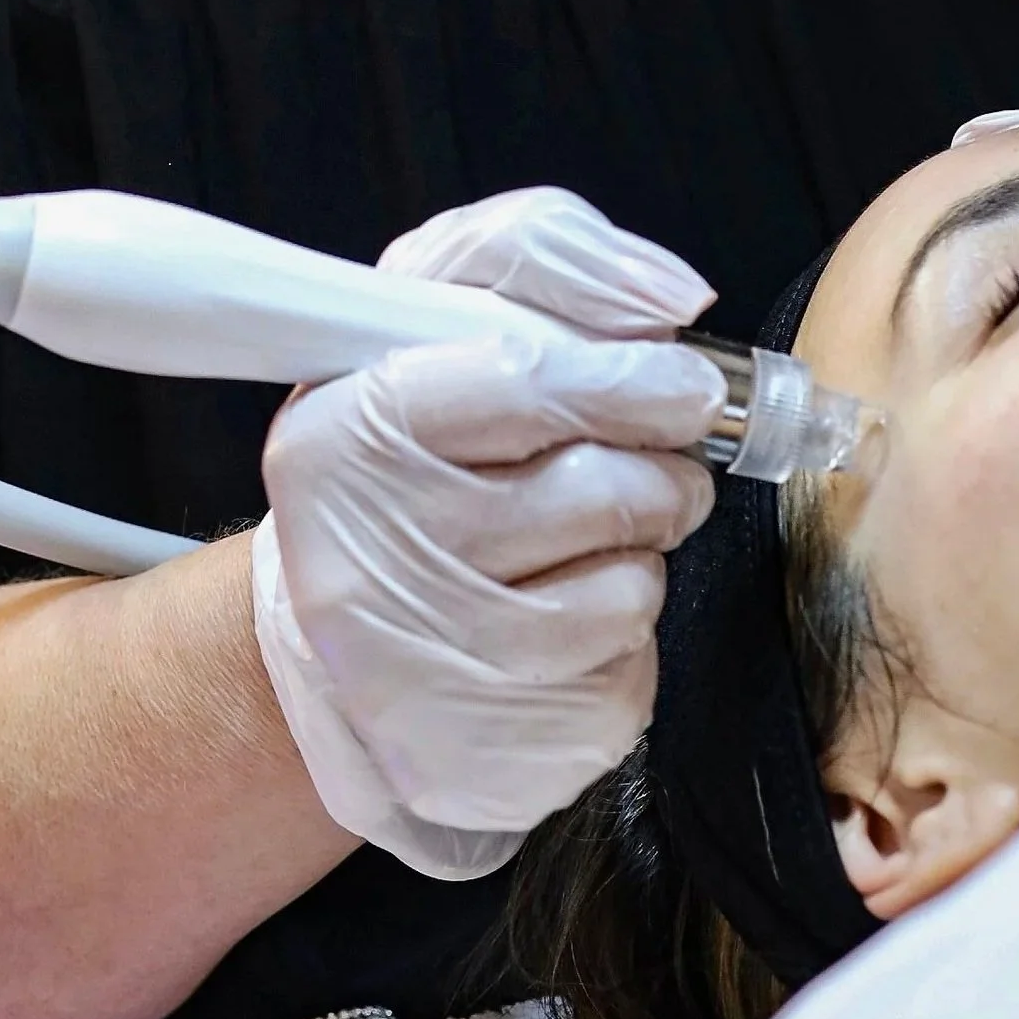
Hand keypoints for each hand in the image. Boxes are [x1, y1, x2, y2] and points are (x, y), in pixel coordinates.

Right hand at [254, 189, 724, 878]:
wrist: (332, 642)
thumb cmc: (406, 456)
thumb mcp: (435, 314)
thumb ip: (547, 259)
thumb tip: (673, 301)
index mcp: (342, 435)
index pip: (529, 379)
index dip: (635, 382)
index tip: (686, 388)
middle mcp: (364, 562)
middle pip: (598, 492)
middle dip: (659, 473)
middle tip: (648, 467)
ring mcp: (422, 674)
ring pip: (628, 590)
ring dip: (638, 557)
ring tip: (583, 547)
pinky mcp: (484, 759)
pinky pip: (626, 676)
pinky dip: (620, 640)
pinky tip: (561, 625)